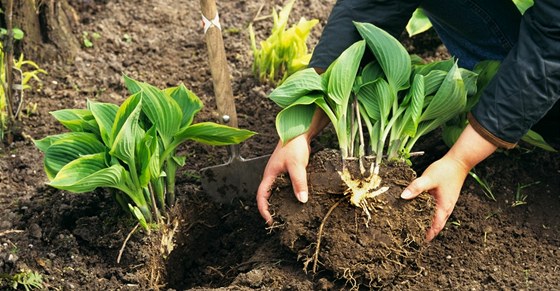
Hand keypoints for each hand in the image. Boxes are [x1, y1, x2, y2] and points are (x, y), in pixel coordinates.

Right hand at [257, 134, 310, 223]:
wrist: (299, 132)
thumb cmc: (294, 146)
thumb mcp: (296, 165)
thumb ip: (299, 182)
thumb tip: (302, 200)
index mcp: (269, 176)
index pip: (261, 196)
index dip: (264, 210)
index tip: (270, 220)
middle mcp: (272, 176)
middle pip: (268, 196)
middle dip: (272, 209)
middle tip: (280, 220)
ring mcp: (280, 174)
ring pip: (277, 191)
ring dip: (281, 202)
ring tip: (289, 213)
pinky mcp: (287, 172)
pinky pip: (286, 186)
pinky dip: (289, 194)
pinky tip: (298, 198)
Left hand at [400, 124, 496, 240]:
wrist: (459, 162)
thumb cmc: (445, 171)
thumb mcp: (428, 178)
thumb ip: (416, 187)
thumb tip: (403, 197)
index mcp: (443, 207)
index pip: (435, 227)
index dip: (426, 235)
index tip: (416, 241)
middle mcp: (446, 208)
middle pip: (436, 226)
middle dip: (426, 232)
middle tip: (413, 237)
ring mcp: (447, 204)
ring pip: (437, 219)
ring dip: (428, 225)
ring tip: (415, 228)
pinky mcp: (445, 199)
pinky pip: (437, 212)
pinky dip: (430, 216)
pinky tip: (421, 213)